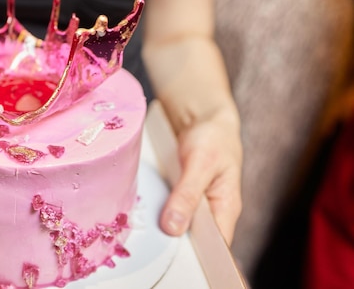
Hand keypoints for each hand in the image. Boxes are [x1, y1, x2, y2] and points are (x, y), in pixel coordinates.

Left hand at [159, 108, 242, 243]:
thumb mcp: (201, 163)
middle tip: (155, 241)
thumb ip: (188, 194)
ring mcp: (198, 205)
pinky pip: (172, 211)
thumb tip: (173, 227)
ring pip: (181, 226)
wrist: (204, 117)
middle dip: (177, 242)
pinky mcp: (183, 197)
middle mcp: (214, 211)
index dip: (199, 255)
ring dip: (165, 227)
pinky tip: (146, 213)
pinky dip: (160, 213)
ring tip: (149, 228)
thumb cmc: (212, 137)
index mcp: (227, 207)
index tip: (177, 257)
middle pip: (196, 239)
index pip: (217, 246)